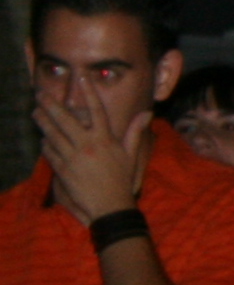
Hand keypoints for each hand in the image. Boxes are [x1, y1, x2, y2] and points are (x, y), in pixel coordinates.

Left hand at [36, 73, 149, 225]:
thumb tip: (147, 113)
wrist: (110, 206)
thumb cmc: (123, 179)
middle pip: (65, 120)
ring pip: (53, 134)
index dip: (89, 92)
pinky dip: (45, 144)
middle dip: (51, 105)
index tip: (81, 78)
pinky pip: (50, 153)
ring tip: (35, 111)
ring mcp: (72, 157)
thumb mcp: (132, 155)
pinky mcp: (62, 170)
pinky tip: (43, 138)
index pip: (96, 110)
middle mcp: (87, 145)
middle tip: (40, 94)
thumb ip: (135, 132)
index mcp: (105, 139)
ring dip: (43, 121)